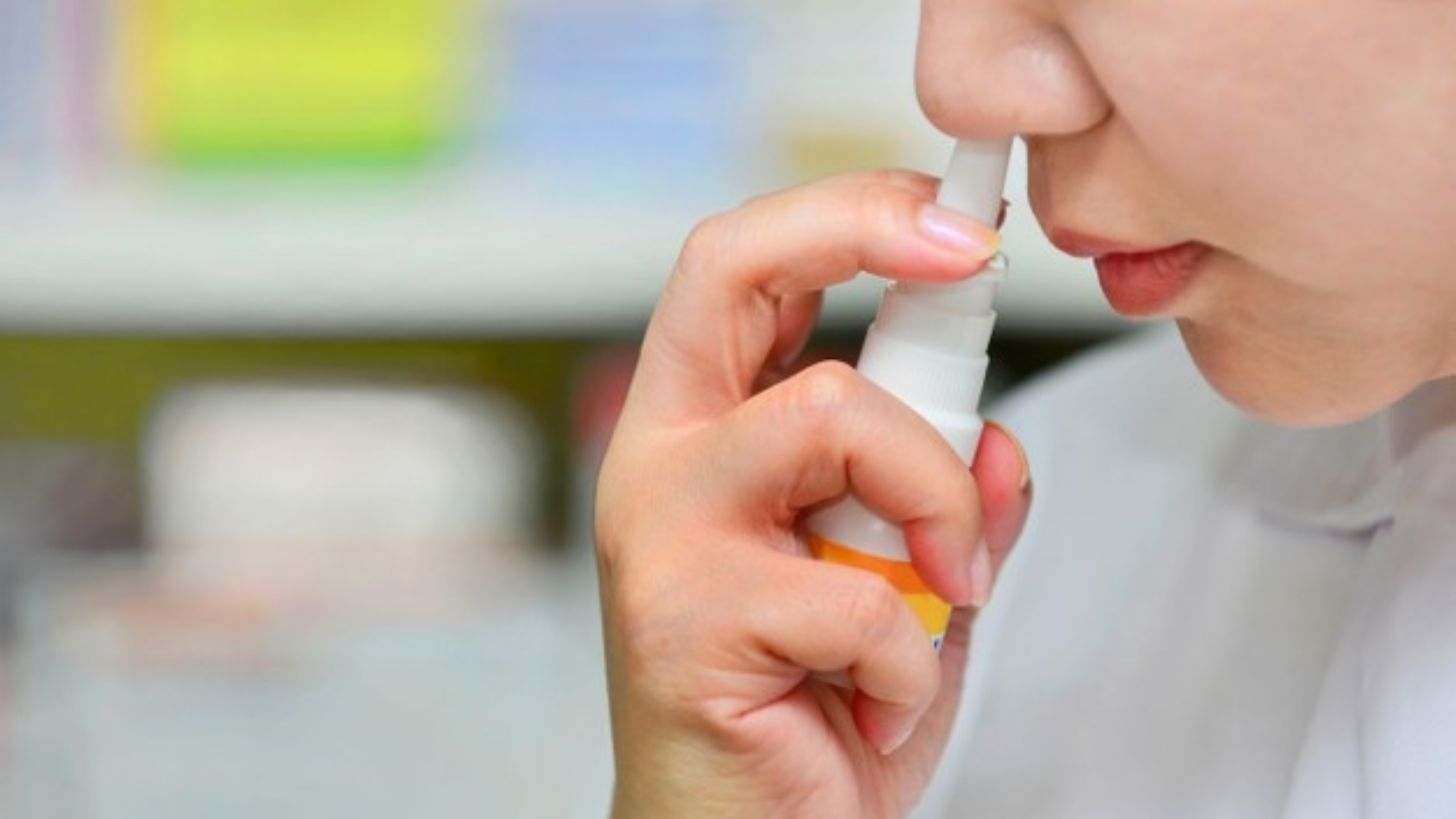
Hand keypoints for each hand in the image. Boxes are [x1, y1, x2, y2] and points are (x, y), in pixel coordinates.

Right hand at [596, 171, 1032, 818]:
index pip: (740, 270)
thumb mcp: (910, 592)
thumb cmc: (811, 720)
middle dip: (859, 231)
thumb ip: (945, 506)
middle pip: (727, 270)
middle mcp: (661, 461)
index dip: (845, 215)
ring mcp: (662, 535)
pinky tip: (874, 710)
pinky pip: (858, 593)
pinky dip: (911, 659)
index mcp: (703, 435)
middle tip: (964, 262)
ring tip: (939, 599)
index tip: (956, 227)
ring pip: (828, 413)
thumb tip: (994, 440)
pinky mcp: (682, 622)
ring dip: (930, 504)